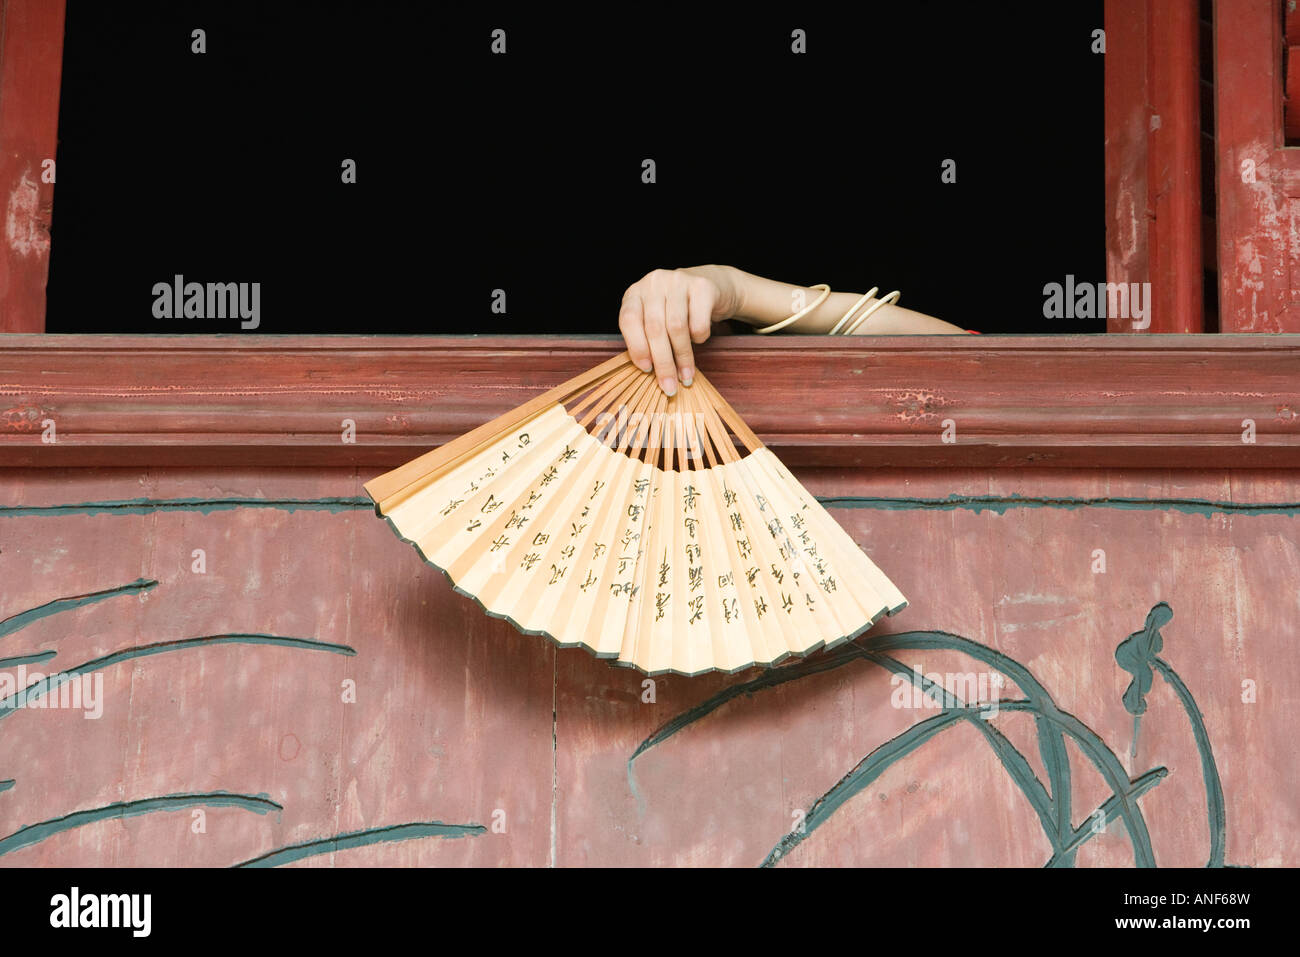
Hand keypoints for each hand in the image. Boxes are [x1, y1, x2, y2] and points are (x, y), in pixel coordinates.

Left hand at [618, 266, 739, 394]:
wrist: (711, 286)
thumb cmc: (678, 310)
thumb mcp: (655, 319)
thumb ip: (647, 338)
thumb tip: (649, 372)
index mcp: (635, 293)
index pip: (629, 320)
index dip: (637, 347)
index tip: (646, 370)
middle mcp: (654, 282)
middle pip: (654, 327)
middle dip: (663, 362)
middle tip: (669, 385)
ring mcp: (678, 280)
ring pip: (676, 327)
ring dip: (682, 357)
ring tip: (686, 375)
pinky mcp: (702, 286)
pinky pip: (698, 322)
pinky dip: (699, 338)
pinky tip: (699, 339)